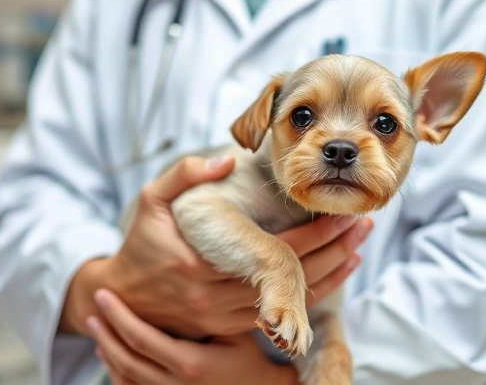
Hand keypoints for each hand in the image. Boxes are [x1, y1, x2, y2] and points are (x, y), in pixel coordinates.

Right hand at [60, 155, 373, 337]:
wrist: (121, 296)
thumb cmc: (140, 243)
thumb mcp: (150, 201)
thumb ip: (183, 174)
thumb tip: (223, 157)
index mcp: (202, 266)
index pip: (276, 250)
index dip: (314, 231)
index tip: (342, 210)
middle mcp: (217, 299)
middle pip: (294, 277)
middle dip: (335, 248)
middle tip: (364, 223)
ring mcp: (225, 318)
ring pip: (292, 301)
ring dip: (330, 273)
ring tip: (358, 246)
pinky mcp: (229, 328)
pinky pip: (280, 313)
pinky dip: (309, 294)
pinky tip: (331, 273)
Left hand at [87, 288, 298, 384]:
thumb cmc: (250, 359)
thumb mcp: (235, 333)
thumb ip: (213, 312)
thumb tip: (196, 275)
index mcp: (190, 363)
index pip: (142, 339)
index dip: (119, 316)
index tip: (103, 296)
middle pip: (126, 359)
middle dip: (106, 333)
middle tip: (92, 311)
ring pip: (126, 377)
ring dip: (108, 352)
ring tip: (97, 329)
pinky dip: (118, 373)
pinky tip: (110, 356)